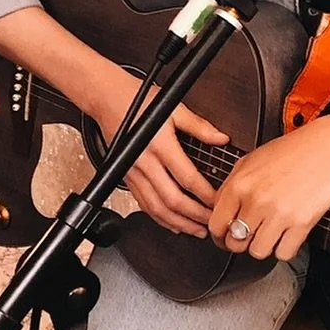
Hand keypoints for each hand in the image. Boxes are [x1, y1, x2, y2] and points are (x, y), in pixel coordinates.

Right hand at [85, 61, 228, 237]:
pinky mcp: (126, 177)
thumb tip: (221, 138)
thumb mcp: (175, 109)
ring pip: (156, 208)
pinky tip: (172, 224)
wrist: (108, 100)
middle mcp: (145, 163)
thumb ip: (199, 126)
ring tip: (195, 230)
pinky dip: (158, 218)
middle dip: (194, 216)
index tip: (218, 202)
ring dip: (177, 223)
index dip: (205, 195)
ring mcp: (133, 173)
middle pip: (172, 200)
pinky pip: (143, 204)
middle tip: (210, 223)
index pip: (188, 179)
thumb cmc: (138, 101)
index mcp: (160, 146)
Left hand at [207, 115, 329, 262]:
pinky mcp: (301, 223)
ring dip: (263, 246)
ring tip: (270, 234)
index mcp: (239, 185)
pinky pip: (283, 253)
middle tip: (249, 237)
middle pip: (235, 243)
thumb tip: (218, 210)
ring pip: (258, 252)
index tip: (225, 238)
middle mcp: (256, 201)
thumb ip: (230, 186)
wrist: (325, 148)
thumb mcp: (249, 161)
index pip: (216, 225)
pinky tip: (286, 236)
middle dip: (241, 243)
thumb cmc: (290, 152)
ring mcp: (279, 213)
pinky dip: (284, 249)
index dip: (220, 236)